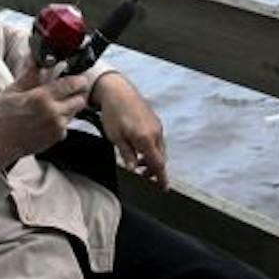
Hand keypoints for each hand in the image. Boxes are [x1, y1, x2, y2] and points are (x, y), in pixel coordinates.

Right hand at [0, 65, 91, 169]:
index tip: (78, 76)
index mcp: (41, 98)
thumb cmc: (0, 118)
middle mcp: (52, 113)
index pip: (71, 84)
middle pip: (80, 99)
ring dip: (69, 105)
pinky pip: (67, 124)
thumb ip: (29, 74)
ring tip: (53, 103)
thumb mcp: (12, 91)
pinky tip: (47, 117)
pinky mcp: (56, 137)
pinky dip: (62, 119)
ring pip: (75, 112)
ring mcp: (56, 127)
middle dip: (76, 93)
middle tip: (67, 89)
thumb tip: (34, 57)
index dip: (78, 79)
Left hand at [92, 73, 168, 188]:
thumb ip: (127, 155)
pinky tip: (140, 147)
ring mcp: (156, 125)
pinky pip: (157, 139)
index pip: (158, 164)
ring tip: (139, 162)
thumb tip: (133, 169)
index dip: (162, 177)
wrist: (117, 90)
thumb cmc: (114, 113)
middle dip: (154, 169)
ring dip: (152, 158)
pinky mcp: (154, 120)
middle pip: (160, 158)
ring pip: (159, 148)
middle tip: (144, 176)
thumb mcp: (116, 137)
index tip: (164, 187)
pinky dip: (152, 147)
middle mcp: (155, 133)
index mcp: (146, 139)